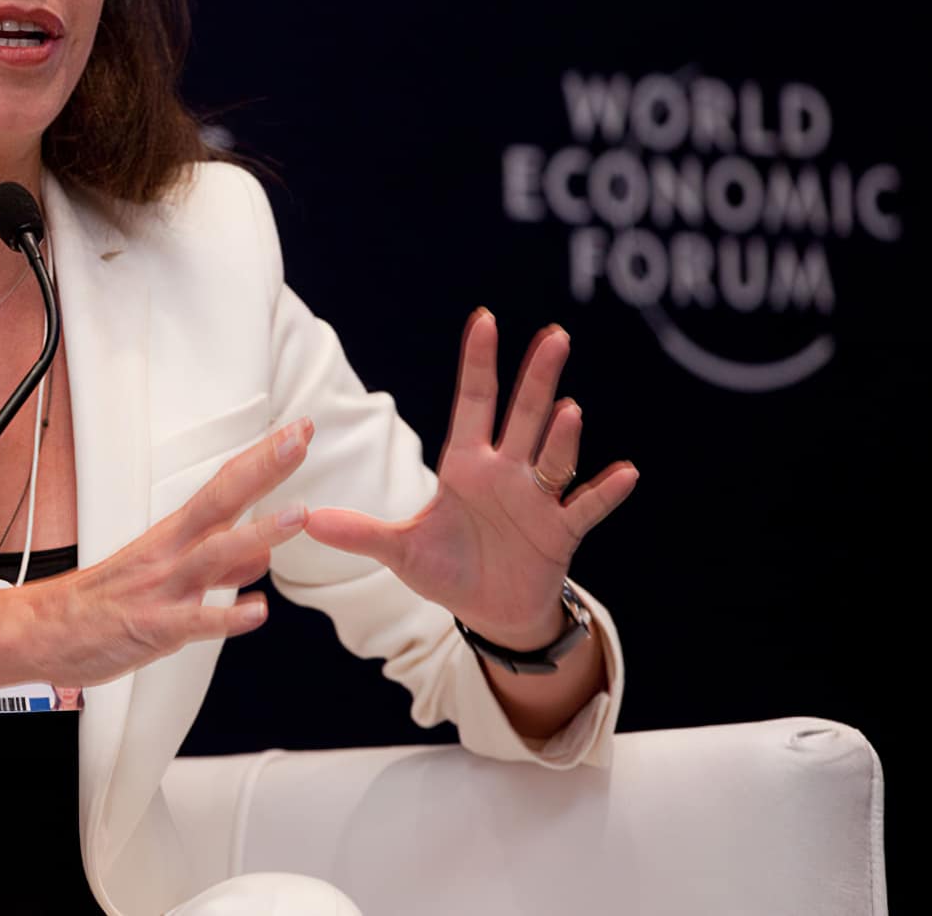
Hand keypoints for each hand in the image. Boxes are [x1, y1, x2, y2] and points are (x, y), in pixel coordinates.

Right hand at [19, 418, 315, 687]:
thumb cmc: (103, 602)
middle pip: (221, 500)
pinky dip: (225, 616)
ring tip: (296, 516)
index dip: (261, 459)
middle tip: (298, 439)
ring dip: (257, 534)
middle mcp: (170, 553)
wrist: (44, 630)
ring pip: (213, 554)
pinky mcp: (153, 626)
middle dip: (263, 469)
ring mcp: (162, 587)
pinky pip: (193, 621)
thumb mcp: (165, 575)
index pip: (224, 485)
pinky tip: (257, 612)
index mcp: (173, 535)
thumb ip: (219, 566)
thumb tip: (263, 556)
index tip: (297, 432)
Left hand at [303, 310, 638, 646]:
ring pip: (553, 457)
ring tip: (570, 409)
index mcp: (466, 466)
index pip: (473, 403)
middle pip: (523, 416)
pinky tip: (625, 471)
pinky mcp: (560, 533)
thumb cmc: (447, 569)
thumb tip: (306, 519)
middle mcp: (506, 472)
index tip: (485, 318)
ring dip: (563, 437)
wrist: (489, 612)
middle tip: (554, 336)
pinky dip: (604, 492)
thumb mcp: (401, 550)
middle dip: (536, 378)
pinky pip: (585, 507)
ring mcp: (537, 500)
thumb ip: (361, 532)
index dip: (479, 363)